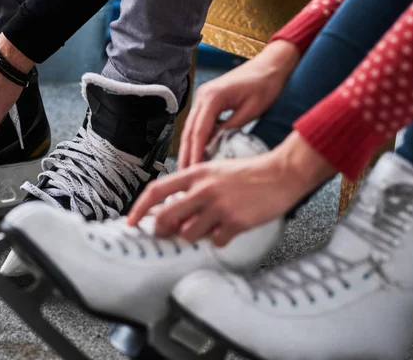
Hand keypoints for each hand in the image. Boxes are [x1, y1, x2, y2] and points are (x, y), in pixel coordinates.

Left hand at [128, 132, 334, 245]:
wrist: (280, 173)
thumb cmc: (248, 173)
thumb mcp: (215, 171)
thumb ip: (193, 187)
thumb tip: (172, 210)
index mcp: (196, 173)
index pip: (156, 190)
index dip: (139, 208)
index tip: (132, 221)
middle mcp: (203, 189)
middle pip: (166, 218)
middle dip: (162, 230)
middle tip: (166, 234)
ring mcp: (219, 207)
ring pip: (188, 234)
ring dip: (194, 235)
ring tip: (209, 225)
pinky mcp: (235, 222)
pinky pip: (215, 241)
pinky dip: (218, 239)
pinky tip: (228, 229)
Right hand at [178, 40, 299, 169]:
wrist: (272, 64)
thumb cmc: (266, 84)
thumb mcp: (251, 111)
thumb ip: (230, 128)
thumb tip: (215, 146)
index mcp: (213, 96)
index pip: (199, 130)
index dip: (195, 152)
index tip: (193, 170)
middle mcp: (203, 95)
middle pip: (189, 130)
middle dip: (186, 154)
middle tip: (183, 175)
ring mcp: (204, 97)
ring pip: (191, 128)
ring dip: (189, 148)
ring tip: (188, 169)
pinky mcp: (209, 100)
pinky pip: (199, 123)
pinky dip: (197, 139)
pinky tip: (198, 153)